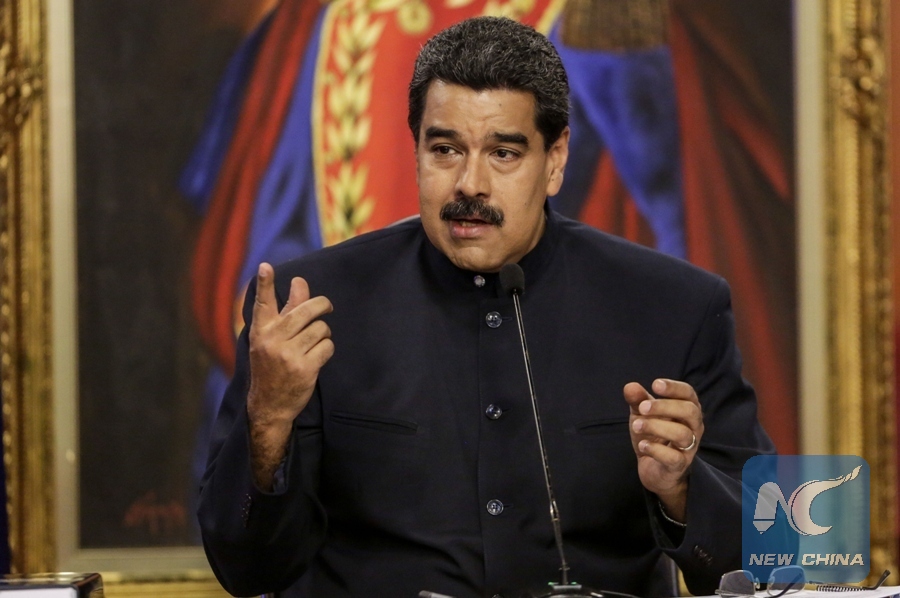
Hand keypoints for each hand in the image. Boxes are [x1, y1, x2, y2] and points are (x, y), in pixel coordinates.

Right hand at [246, 263, 333, 487]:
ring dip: (323, 333)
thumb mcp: (271, 338)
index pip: (263, 303)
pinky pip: (327, 346)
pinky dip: (327, 349)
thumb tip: (300, 282)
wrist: (269, 405)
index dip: (264, 283)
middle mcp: (272, 340)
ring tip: (315, 341)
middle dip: (322, 305)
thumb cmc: (271, 365)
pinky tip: (318, 356)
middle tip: (326, 306)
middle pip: (306, 310)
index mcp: (261, 330)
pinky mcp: (304, 368)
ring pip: (320, 328)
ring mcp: (288, 354)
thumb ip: (287, 310)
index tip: (265, 267)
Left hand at [623, 378, 703, 521]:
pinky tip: (642, 445)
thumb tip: (629, 387)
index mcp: (687, 410)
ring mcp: (689, 447)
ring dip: (656, 427)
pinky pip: (674, 457)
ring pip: (682, 433)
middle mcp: (693, 427)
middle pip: (689, 411)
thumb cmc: (653, 435)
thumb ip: (637, 400)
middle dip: (664, 406)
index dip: (674, 387)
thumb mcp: (643, 415)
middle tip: (642, 408)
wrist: (655, 470)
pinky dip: (656, 449)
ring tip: (636, 426)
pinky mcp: (679, 465)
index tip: (655, 385)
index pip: (688, 394)